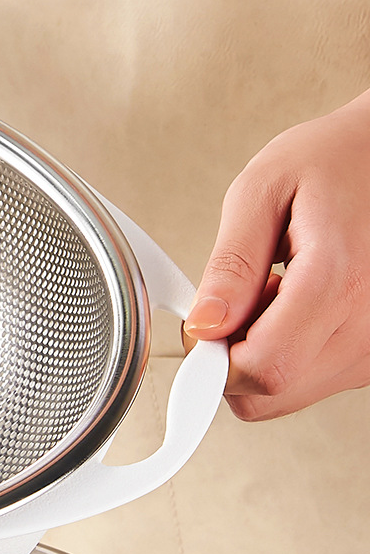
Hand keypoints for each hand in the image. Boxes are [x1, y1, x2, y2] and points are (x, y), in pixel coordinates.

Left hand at [184, 91, 369, 420]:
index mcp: (338, 281)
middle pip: (272, 393)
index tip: (201, 331)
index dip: (215, 359)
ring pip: (290, 392)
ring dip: (265, 353)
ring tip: (281, 290)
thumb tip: (204, 325)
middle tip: (242, 297)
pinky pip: (314, 381)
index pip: (263, 368)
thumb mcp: (264, 190)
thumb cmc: (336, 160)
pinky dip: (294, 352)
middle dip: (235, 356)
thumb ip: (231, 265)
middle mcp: (368, 325)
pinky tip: (303, 304)